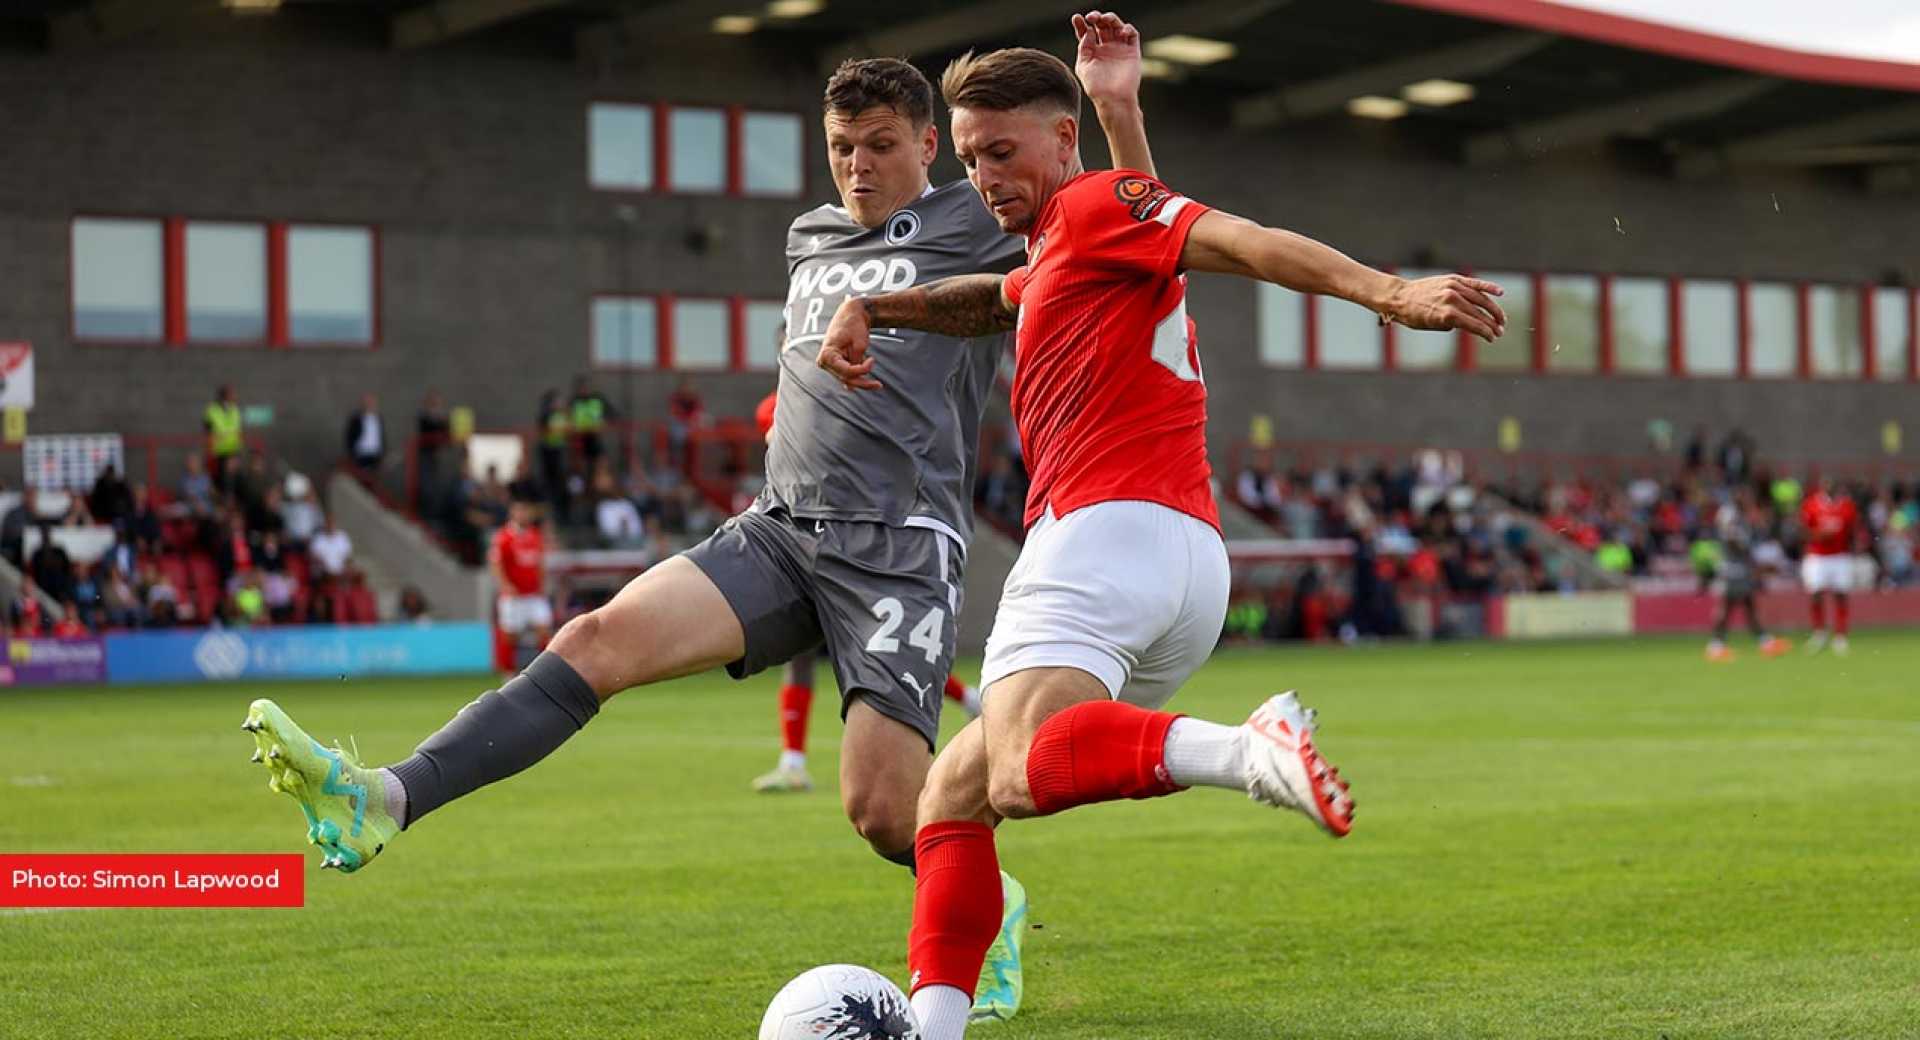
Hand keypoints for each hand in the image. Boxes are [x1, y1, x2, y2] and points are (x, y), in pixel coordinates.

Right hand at [817, 297, 881, 390]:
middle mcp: (825, 362)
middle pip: (845, 379)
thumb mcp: (859, 344)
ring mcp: (830, 364)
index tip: (873, 360)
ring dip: (862, 381)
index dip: (861, 370)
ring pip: (847, 379)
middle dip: (863, 383)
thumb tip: (853, 383)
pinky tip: (870, 376)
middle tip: (879, 385)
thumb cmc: (854, 325)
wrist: (851, 313)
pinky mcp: (837, 364)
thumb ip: (857, 363)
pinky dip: (860, 375)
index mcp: (827, 355)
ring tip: (878, 384)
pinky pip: (849, 375)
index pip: (845, 371)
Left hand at [1073, 10, 1141, 106]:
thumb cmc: (1097, 87)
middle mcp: (1106, 49)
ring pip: (1116, 26)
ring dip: (1110, 18)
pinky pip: (1132, 34)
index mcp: (1093, 52)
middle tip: (1091, 17)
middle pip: (1102, 26)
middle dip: (1096, 18)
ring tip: (1104, 19)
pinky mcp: (1132, 52)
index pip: (1087, 33)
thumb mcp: (1083, 66)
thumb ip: (1084, 47)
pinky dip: (1127, 28)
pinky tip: (1120, 32)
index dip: (1082, 24)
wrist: (1114, 100)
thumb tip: (1089, 31)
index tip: (1077, 18)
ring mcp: (1120, 49)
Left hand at [1386, 274, 1507, 342]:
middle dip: (1491, 324)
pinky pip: (1474, 283)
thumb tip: (1470, 324)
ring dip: (1493, 309)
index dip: (1485, 332)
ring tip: (1501, 319)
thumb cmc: (1412, 315)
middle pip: (1479, 313)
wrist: (1399, 296)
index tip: (1492, 338)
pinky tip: (1500, 292)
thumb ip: (1451, 324)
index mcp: (1446, 314)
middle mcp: (1451, 299)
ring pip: (1480, 299)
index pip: (1473, 325)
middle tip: (1500, 331)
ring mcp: (1453, 287)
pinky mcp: (1452, 279)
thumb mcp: (1431, 325)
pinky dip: (1487, 287)